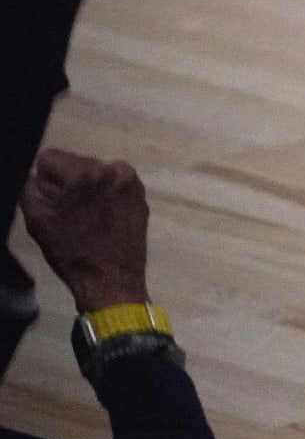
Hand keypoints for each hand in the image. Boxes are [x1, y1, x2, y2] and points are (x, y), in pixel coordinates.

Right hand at [21, 153, 148, 314]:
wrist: (110, 280)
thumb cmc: (71, 253)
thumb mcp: (37, 221)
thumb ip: (30, 188)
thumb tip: (34, 173)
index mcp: (84, 172)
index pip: (50, 157)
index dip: (44, 180)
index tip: (50, 200)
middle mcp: (111, 168)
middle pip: (74, 162)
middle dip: (66, 182)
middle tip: (68, 211)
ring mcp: (129, 179)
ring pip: (95, 171)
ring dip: (87, 186)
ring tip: (86, 216)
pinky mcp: (140, 191)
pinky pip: (114, 181)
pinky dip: (106, 193)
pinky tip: (103, 216)